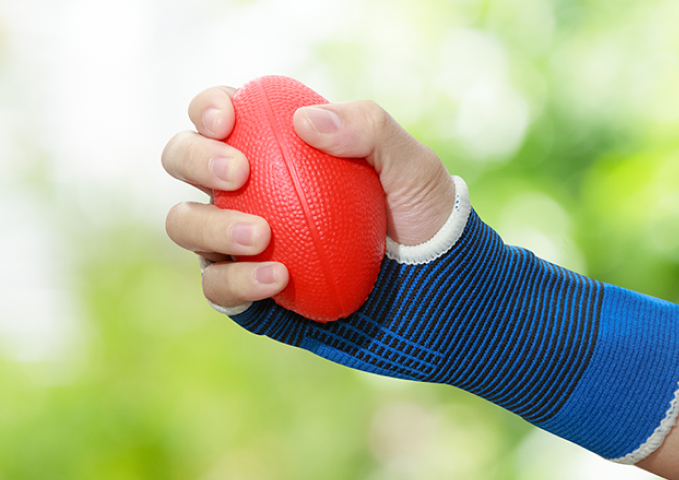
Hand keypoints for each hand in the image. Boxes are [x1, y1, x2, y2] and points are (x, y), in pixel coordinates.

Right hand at [162, 86, 454, 308]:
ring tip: (262, 236)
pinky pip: (217, 285)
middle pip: (183, 159)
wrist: (428, 288)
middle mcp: (245, 189)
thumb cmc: (418, 217)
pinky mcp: (241, 290)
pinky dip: (238, 281)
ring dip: (211, 225)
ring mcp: (236, 240)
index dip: (210, 107)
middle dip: (195, 158)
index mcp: (275, 146)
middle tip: (239, 172)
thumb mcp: (412, 167)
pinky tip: (278, 278)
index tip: (230, 120)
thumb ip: (369, 129)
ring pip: (186, 223)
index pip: (223, 114)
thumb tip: (305, 121)